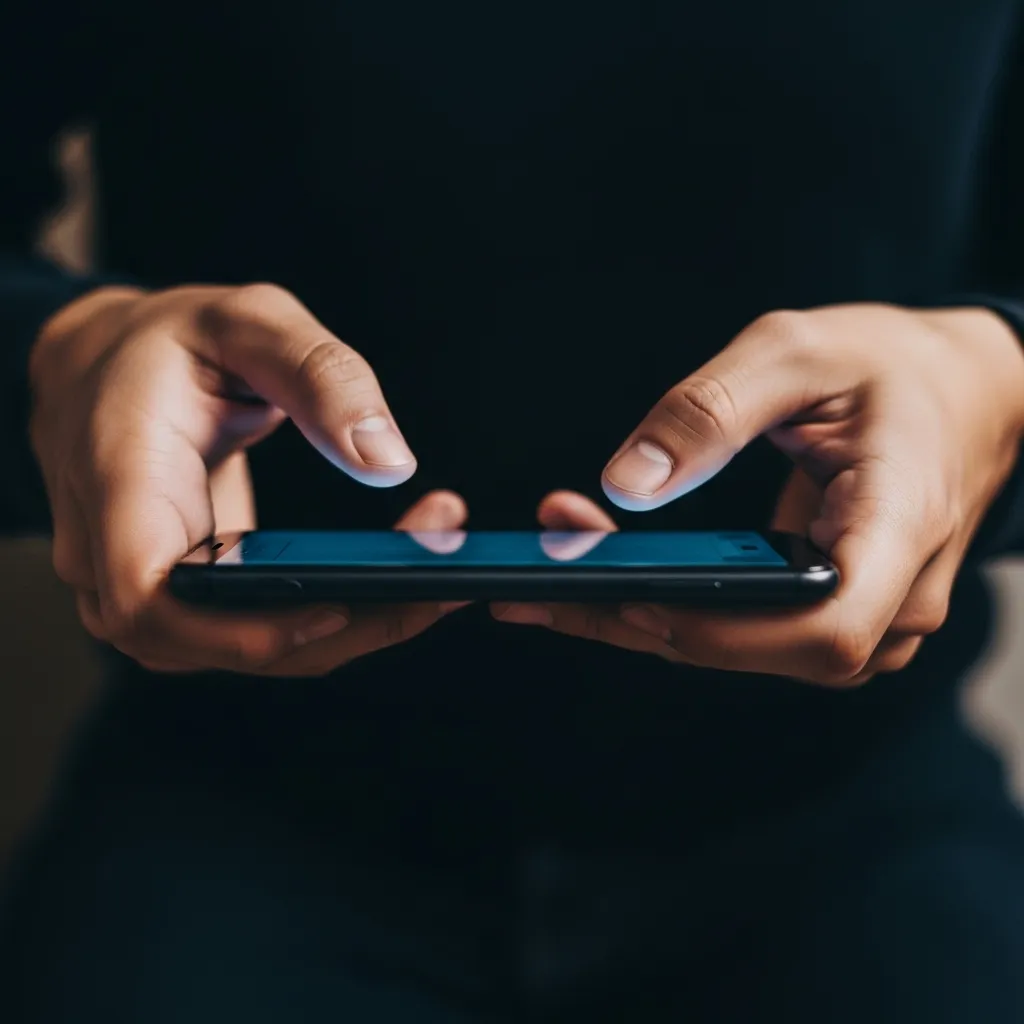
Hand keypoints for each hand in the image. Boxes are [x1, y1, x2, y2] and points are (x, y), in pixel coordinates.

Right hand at [30, 282, 460, 675]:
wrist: (105, 366)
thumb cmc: (170, 341)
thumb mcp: (249, 322)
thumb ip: (322, 377)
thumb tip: (389, 462)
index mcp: (119, 481)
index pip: (150, 598)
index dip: (240, 629)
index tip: (337, 608)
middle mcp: (111, 551)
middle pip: (210, 641)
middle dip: (333, 629)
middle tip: (438, 583)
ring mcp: (139, 583)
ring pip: (236, 648)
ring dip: (340, 628)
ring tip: (430, 576)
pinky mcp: (181, 592)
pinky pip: (246, 628)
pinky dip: (322, 616)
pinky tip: (384, 578)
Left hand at [494, 305, 1023, 684]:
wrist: (963, 392)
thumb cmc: (896, 364)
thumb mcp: (799, 351)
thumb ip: (711, 408)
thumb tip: (627, 482)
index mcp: (899, 525)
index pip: (824, 628)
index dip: (723, 630)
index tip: (630, 594)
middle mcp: (889, 595)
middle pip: (760, 650)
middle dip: (642, 614)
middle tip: (541, 571)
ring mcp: (863, 612)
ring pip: (740, 650)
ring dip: (639, 615)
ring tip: (549, 573)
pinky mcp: (825, 608)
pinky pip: (742, 629)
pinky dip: (667, 606)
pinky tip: (599, 579)